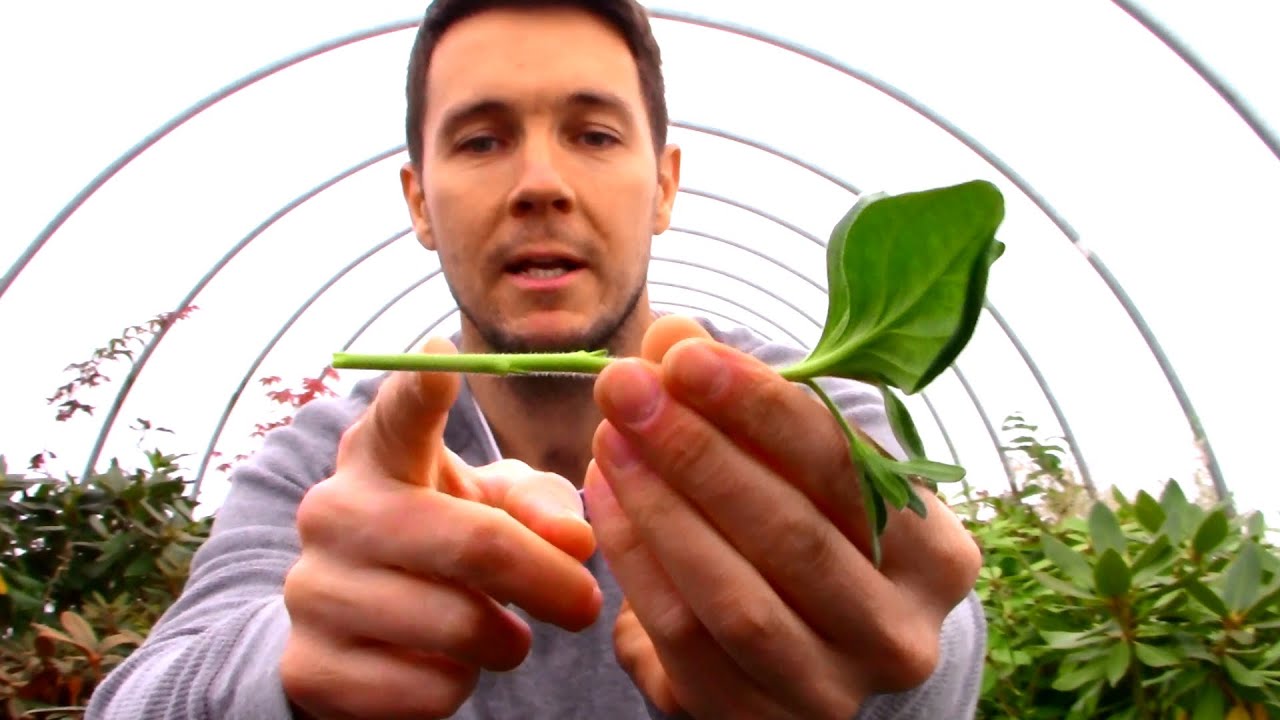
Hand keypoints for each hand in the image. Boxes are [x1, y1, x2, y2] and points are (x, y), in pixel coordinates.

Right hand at [280, 337, 602, 718]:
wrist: (354, 635)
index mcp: (380, 457)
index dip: (423, 390)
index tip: (448, 360)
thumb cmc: (443, 545)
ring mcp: (312, 592)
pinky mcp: (309, 669)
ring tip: (503, 634)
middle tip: (586, 603)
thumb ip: (541, 506)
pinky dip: (461, 687)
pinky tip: (445, 667)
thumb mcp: (493, 509)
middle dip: (548, 580)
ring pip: (458, 626)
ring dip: (506, 640)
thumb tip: (575, 541)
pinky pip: (428, 690)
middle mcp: (334, 513)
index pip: (398, 414)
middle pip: (473, 543)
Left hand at [585, 316, 981, 719]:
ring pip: (737, 601)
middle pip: (792, 538)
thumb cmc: (816, 523)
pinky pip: (685, 643)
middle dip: (697, 452)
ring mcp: (832, 692)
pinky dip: (637, 565)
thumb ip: (748, 398)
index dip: (759, 406)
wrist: (822, 641)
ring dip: (660, 510)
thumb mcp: (803, 461)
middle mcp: (900, 634)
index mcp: (939, 556)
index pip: (846, 470)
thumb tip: (671, 335)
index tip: (682, 355)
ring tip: (609, 437)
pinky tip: (605, 498)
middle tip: (624, 387)